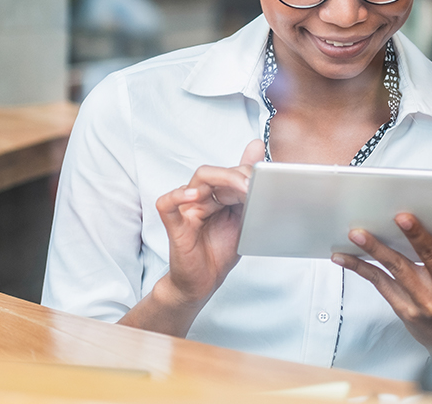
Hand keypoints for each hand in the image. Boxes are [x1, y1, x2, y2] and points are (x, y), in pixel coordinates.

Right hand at [154, 139, 265, 307]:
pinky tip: (194, 195)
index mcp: (215, 195)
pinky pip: (168, 203)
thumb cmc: (219, 251)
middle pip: (212, 173)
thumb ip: (247, 187)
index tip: (264, 181)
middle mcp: (198, 198)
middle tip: (254, 185)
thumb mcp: (242, 218)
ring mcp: (185, 209)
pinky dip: (178, 196)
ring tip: (241, 188)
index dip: (246, 174)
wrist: (204, 282)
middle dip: (236, 176)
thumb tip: (257, 148)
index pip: (228, 173)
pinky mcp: (174, 224)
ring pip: (196, 183)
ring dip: (221, 181)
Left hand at [331, 211, 431, 351]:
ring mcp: (423, 301)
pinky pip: (379, 282)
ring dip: (375, 248)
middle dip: (416, 235)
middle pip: (430, 256)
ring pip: (397, 267)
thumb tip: (430, 222)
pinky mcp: (404, 308)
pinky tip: (343, 257)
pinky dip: (360, 267)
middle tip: (402, 217)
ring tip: (357, 234)